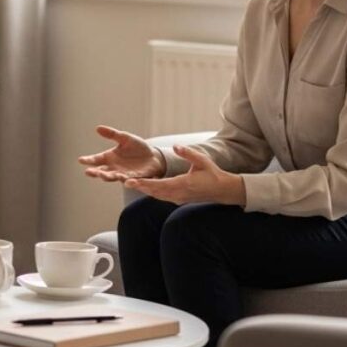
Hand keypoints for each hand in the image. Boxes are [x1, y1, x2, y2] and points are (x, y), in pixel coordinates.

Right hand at [78, 125, 165, 182]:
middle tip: (88, 172)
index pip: (96, 160)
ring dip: (108, 177)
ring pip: (113, 177)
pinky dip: (128, 182)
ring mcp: (123, 174)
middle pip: (101, 171)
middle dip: (95, 172)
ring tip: (103, 176)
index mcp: (109, 157)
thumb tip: (97, 128)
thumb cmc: (137, 147)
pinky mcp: (135, 178)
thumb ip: (112, 134)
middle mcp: (113, 167)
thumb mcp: (125, 138)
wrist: (153, 156)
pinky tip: (126, 181)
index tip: (81, 160)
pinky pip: (131, 180)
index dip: (88, 160)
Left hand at [124, 145, 245, 205]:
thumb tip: (176, 146)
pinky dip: (152, 192)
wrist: (223, 190)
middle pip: (154, 192)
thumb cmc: (213, 174)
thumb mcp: (202, 161)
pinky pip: (162, 196)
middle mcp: (178, 194)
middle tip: (124, 181)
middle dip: (139, 187)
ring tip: (130, 183)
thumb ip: (188, 153)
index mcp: (183, 184)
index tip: (131, 181)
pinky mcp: (179, 199)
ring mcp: (178, 198)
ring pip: (157, 195)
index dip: (144, 184)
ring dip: (144, 190)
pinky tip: (144, 186)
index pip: (159, 185)